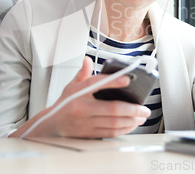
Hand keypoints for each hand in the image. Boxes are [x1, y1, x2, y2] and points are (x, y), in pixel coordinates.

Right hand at [12, 56, 150, 138]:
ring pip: (113, 123)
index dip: (114, 81)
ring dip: (131, 120)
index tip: (128, 79)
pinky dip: (124, 129)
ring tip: (141, 116)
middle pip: (111, 109)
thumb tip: (87, 59)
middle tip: (144, 108)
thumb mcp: (70, 86)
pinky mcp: (89, 134)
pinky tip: (132, 124)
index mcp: (78, 94)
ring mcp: (86, 123)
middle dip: (132, 109)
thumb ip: (82, 73)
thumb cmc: (64, 105)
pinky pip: (110, 133)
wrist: (51, 125)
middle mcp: (82, 109)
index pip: (96, 84)